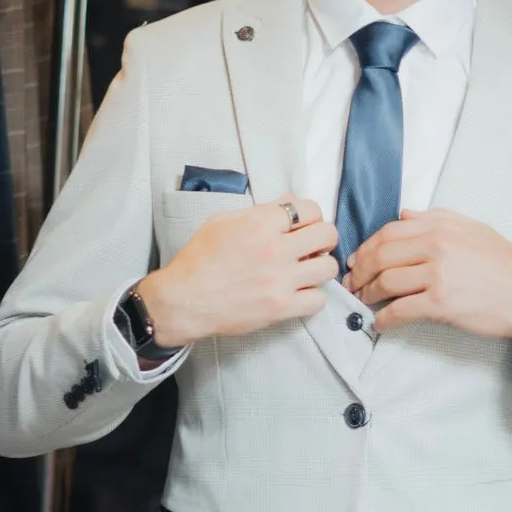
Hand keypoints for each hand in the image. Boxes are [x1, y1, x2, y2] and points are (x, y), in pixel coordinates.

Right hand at [139, 198, 337, 347]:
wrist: (183, 300)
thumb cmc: (198, 261)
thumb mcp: (222, 222)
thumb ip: (259, 211)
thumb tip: (288, 203)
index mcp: (260, 224)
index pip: (310, 209)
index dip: (310, 216)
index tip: (303, 226)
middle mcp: (275, 249)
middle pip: (327, 235)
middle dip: (322, 238)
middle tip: (310, 246)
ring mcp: (280, 280)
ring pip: (327, 267)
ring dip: (319, 267)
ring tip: (305, 271)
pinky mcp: (281, 307)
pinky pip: (318, 300)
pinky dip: (312, 296)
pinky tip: (298, 293)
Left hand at [347, 209, 511, 364]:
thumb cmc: (503, 265)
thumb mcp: (473, 229)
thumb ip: (436, 218)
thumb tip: (404, 213)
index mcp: (441, 225)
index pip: (389, 232)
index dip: (366, 247)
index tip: (356, 260)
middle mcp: (437, 245)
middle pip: (381, 256)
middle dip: (359, 271)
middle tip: (351, 283)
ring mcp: (438, 274)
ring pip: (386, 282)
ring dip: (366, 294)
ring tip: (362, 301)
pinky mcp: (440, 303)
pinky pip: (400, 310)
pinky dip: (384, 318)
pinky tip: (379, 322)